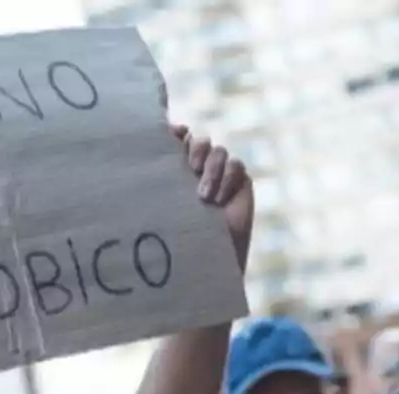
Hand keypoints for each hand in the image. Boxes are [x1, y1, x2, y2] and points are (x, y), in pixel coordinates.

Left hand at [172, 124, 253, 271]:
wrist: (209, 255)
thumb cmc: (180, 234)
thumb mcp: (167, 203)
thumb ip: (161, 177)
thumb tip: (158, 146)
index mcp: (175, 169)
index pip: (177, 140)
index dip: (176, 132)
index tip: (176, 133)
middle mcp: (198, 167)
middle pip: (198, 142)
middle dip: (195, 151)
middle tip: (191, 170)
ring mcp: (220, 171)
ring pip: (217, 151)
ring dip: (211, 169)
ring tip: (204, 197)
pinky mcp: (239, 179)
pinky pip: (235, 165)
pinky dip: (227, 179)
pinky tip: (219, 200)